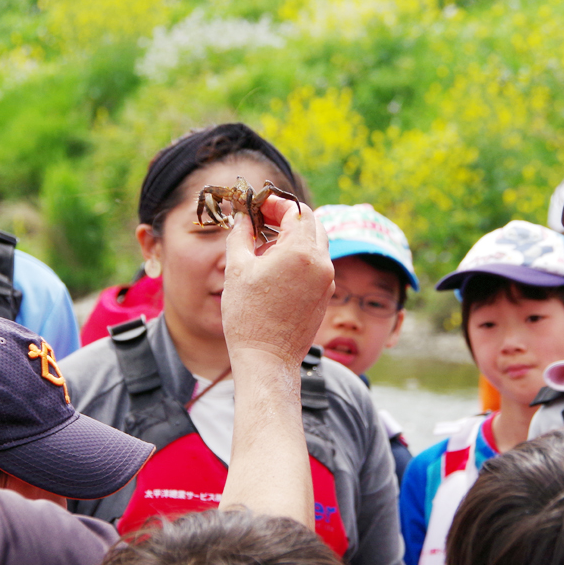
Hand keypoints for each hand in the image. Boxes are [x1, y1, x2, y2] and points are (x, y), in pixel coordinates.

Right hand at [220, 194, 330, 526]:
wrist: (268, 361)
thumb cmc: (249, 317)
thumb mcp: (237, 270)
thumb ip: (241, 236)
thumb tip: (243, 219)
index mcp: (301, 251)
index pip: (295, 210)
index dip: (275, 203)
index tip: (257, 204)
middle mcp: (321, 263)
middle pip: (311, 223)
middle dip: (288, 216)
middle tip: (262, 219)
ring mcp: (327, 280)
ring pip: (317, 243)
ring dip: (295, 236)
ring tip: (266, 243)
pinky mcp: (325, 296)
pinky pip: (317, 264)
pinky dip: (301, 256)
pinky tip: (277, 265)